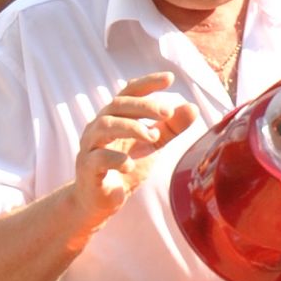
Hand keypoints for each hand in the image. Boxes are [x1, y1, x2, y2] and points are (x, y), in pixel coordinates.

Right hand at [70, 73, 195, 228]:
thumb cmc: (124, 168)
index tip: (169, 78)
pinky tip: (131, 165)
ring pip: (105, 126)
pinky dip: (116, 159)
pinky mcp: (87, 169)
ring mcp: (90, 147)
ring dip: (131, 127)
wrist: (99, 202)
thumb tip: (193, 108)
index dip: (147, 83)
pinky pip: (98, 158)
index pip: (129, 92)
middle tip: (167, 112)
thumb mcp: (151, 146)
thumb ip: (170, 128)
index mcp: (115, 117)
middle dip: (144, 106)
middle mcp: (99, 126)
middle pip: (117, 105)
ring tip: (153, 137)